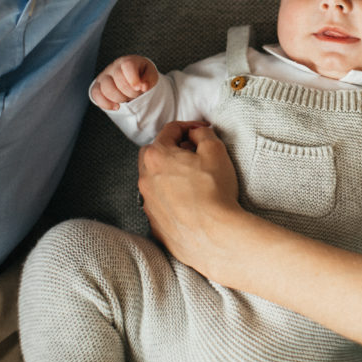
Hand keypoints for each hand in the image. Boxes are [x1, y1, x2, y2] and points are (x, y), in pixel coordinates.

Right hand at [90, 55, 157, 110]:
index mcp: (128, 61)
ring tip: (127, 98)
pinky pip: (95, 94)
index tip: (139, 88)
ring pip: (107, 89)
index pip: (127, 65)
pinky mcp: (97, 86)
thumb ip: (150, 79)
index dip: (133, 78)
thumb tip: (143, 86)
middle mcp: (114, 67)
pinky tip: (116, 107)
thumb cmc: (142, 75)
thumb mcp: (151, 75)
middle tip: (136, 94)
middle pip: (119, 80)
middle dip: (130, 92)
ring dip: (120, 98)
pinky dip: (105, 103)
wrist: (132, 78)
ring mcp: (103, 76)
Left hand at [138, 122, 245, 276]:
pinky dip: (170, 198)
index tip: (200, 131)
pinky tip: (188, 202)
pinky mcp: (155, 224)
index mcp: (157, 156)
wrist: (214, 235)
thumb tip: (196, 134)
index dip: (188, 127)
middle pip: (154, 154)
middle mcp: (146, 179)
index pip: (169, 131)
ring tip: (191, 179)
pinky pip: (159, 203)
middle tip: (192, 153)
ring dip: (168, 174)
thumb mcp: (215, 150)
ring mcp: (148, 204)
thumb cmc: (214, 192)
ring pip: (153, 180)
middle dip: (171, 149)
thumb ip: (202, 134)